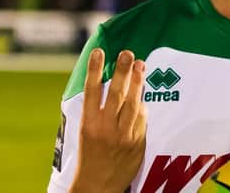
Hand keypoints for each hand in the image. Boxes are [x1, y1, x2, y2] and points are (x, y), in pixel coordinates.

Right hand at [69, 48, 146, 192]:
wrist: (97, 186)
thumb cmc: (90, 155)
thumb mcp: (86, 131)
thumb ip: (98, 110)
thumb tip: (114, 84)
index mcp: (88, 124)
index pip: (92, 91)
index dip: (95, 70)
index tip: (99, 51)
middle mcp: (105, 128)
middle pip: (116, 94)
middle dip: (123, 71)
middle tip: (127, 53)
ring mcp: (122, 135)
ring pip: (132, 104)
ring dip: (137, 83)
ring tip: (140, 65)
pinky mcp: (136, 142)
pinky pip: (142, 118)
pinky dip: (142, 104)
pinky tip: (143, 91)